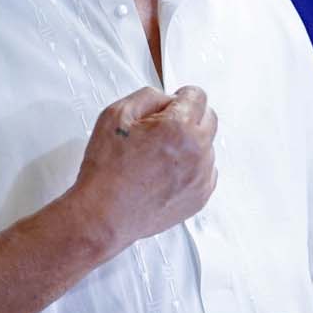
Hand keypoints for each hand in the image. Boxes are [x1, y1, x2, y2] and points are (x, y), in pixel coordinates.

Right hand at [67, 86, 217, 259]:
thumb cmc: (106, 170)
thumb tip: (167, 98)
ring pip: (207, 146)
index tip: (172, 104)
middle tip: (164, 128)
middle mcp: (197, 150)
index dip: (181, 97)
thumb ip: (148, 96)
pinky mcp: (201, 196)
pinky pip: (206, 171)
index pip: (198, 96)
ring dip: (190, 144)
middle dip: (189, 117)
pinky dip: (192, 168)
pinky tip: (167, 173)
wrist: (104, 216)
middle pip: (209, 118)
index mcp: (179, 127)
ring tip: (159, 157)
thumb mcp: (116, 115)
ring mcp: (202, 176)